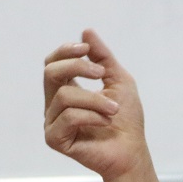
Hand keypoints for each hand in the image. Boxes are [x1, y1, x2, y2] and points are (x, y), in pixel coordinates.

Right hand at [43, 29, 152, 181]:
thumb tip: (86, 31)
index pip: (53, 63)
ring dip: (96, 99)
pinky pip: (68, 117)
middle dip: (77, 66)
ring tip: (114, 110)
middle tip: (101, 74)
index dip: (65, 51)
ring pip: (64, 95)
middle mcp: (55, 105)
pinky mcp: (55, 139)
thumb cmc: (126, 119)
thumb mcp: (118, 80)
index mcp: (67, 89)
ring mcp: (53, 122)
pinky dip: (92, 116)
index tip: (85, 47)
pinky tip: (104, 122)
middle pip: (50, 72)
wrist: (132, 150)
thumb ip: (102, 57)